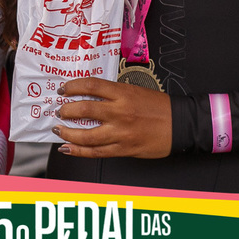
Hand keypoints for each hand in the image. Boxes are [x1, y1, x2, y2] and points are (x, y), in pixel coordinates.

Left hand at [52, 77, 171, 158]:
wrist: (180, 124)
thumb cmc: (160, 107)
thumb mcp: (136, 91)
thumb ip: (114, 94)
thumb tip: (91, 97)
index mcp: (123, 93)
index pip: (90, 86)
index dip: (72, 87)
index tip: (64, 89)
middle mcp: (119, 112)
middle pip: (83, 110)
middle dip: (65, 110)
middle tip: (59, 110)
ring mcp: (120, 133)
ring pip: (86, 135)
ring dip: (67, 133)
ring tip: (59, 130)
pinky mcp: (123, 149)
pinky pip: (96, 152)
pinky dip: (78, 151)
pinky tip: (68, 148)